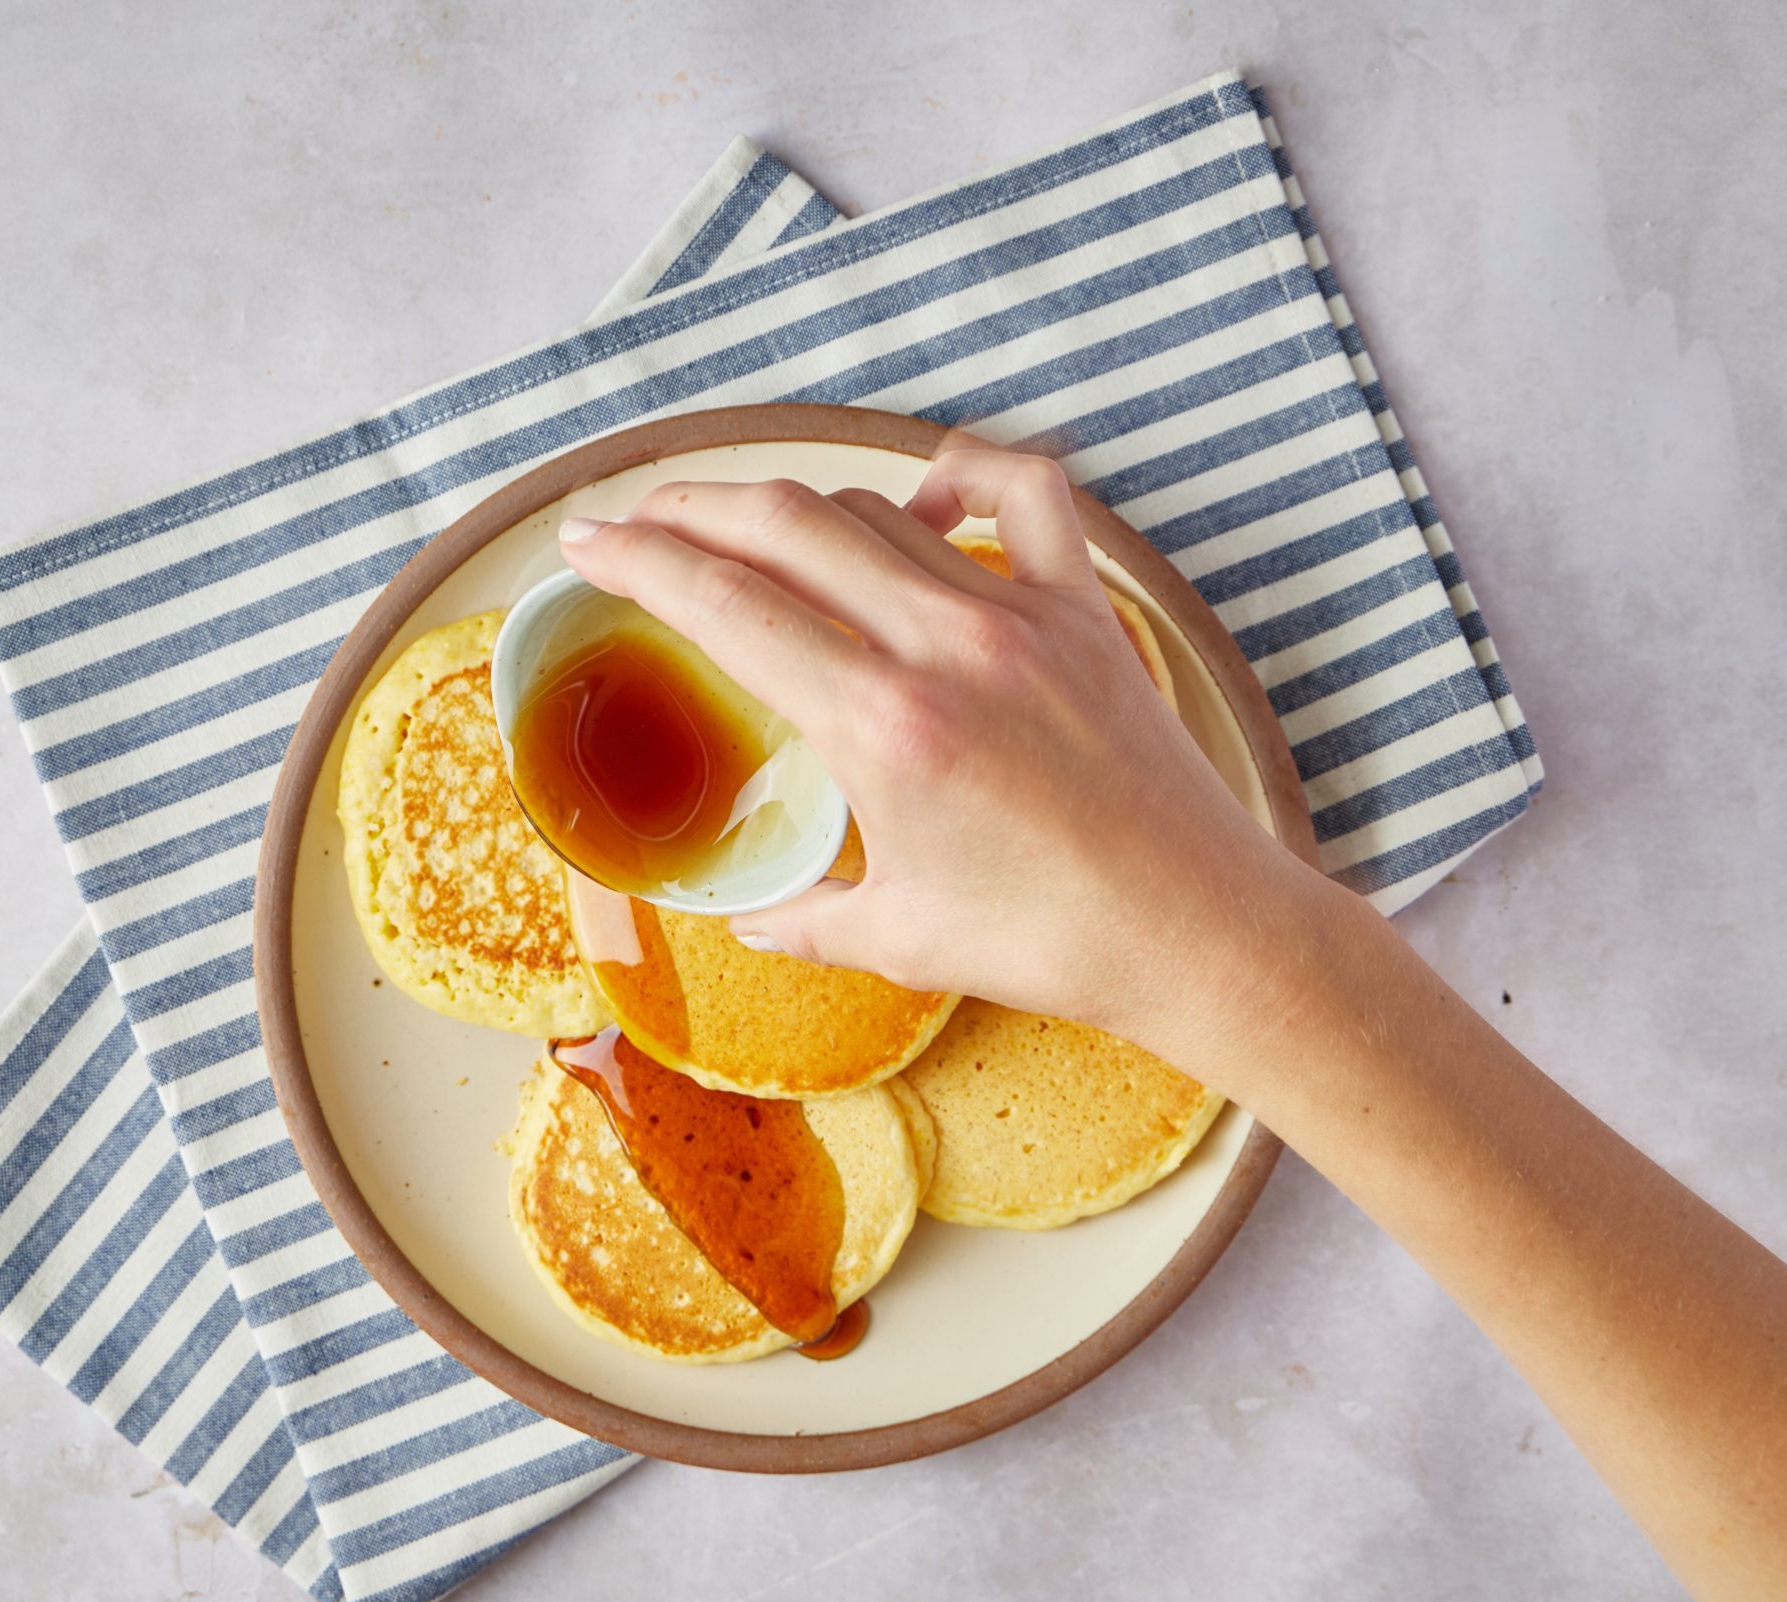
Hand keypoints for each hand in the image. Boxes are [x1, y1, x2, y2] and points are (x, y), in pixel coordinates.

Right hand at [556, 446, 1345, 1086]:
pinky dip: (960, 472)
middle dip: (689, 510)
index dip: (639, 560)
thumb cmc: (1054, 944)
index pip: (726, 603)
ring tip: (749, 532)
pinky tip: (922, 499)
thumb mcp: (902, 939)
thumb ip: (805, 918)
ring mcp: (1022, 615)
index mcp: (881, 724)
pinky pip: (1023, 493)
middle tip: (636, 521)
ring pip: (879, 509)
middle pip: (784, 526)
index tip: (586, 542)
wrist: (1199, 931)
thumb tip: (746, 918)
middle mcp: (944, 646)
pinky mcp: (1088, 611)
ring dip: (797, 510)